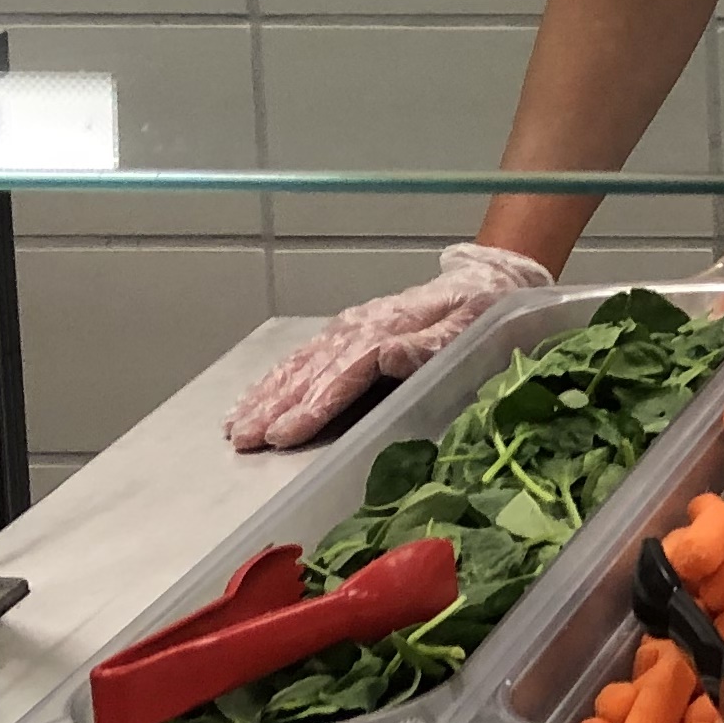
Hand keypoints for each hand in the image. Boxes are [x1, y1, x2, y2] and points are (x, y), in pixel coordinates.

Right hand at [223, 240, 551, 451]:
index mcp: (392, 327)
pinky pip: (303, 356)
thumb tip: (386, 355)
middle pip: (314, 369)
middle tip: (244, 440)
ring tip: (236, 428)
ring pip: (301, 363)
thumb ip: (429, 346)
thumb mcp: (471, 330)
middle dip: (276, 406)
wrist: (487, 281)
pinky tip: (251, 400)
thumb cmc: (483, 314)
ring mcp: (351, 327)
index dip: (314, 404)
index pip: (346, 370)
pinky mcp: (347, 331)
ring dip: (267, 395)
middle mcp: (363, 325)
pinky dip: (274, 378)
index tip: (284, 434)